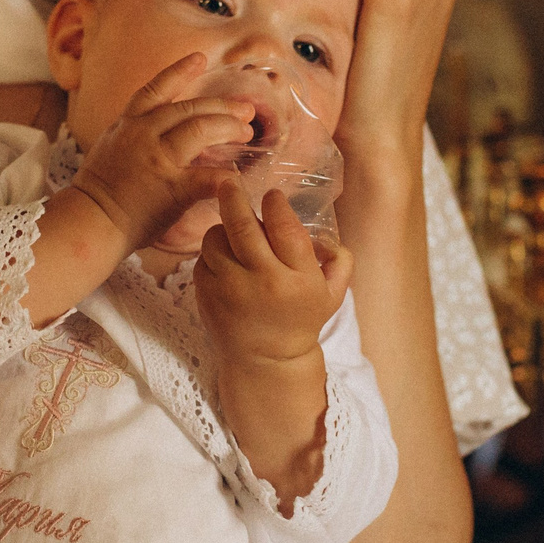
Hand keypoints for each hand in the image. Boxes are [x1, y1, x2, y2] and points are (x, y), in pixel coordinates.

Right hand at [68, 52, 253, 251]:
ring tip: (246, 132)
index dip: (179, 71)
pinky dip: (226, 176)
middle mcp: (143, 134)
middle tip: (246, 110)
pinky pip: (207, 176)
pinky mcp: (171, 188)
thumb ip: (136, 135)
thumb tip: (161, 131)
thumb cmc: (99, 192)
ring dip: (228, 127)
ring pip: (201, 128)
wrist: (89, 221)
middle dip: (222, 106)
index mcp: (128, 124)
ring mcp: (157, 159)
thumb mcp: (111, 147)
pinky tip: (237, 178)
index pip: (155, 89)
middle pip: (190, 108)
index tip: (201, 58)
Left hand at [195, 178, 351, 372]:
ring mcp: (231, 290)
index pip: (286, 229)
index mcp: (299, 280)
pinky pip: (203, 259)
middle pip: (243, 227)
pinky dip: (213, 252)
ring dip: (223, 227)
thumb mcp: (332, 294)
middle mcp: (264, 283)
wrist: (266, 361)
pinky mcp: (207, 296)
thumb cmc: (300, 320)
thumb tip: (330, 235)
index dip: (276, 205)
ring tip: (233, 231)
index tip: (272, 195)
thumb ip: (340, 261)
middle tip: (229, 181)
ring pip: (216, 239)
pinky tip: (225, 259)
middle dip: (234, 197)